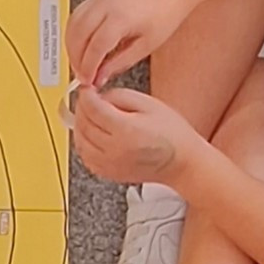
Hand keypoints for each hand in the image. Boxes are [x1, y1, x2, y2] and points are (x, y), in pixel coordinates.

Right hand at [67, 0, 188, 86]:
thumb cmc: (165, 13)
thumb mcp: (146, 45)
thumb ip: (120, 62)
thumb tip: (101, 76)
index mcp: (121, 17)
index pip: (95, 47)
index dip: (88, 67)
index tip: (88, 80)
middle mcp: (106, 4)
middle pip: (78, 36)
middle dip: (76, 59)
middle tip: (82, 75)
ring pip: (72, 24)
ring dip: (71, 46)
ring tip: (80, 62)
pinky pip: (77, 14)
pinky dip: (74, 32)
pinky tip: (80, 44)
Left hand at [69, 83, 199, 187]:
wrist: (182, 163)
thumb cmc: (172, 134)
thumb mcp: (149, 104)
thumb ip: (120, 96)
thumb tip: (98, 96)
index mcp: (125, 130)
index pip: (93, 108)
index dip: (86, 95)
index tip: (87, 89)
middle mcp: (114, 150)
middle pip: (83, 124)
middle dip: (82, 108)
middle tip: (89, 99)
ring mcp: (109, 164)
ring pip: (80, 141)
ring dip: (80, 125)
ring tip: (90, 115)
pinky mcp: (108, 173)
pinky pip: (85, 156)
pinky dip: (83, 142)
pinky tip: (92, 134)